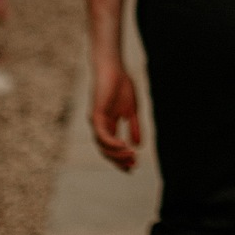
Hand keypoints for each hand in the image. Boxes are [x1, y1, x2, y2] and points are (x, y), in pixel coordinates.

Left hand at [90, 53, 141, 170]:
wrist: (113, 67)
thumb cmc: (120, 85)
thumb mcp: (131, 110)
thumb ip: (134, 127)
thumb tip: (139, 145)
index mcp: (108, 125)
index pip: (112, 148)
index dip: (121, 159)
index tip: (133, 167)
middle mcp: (100, 126)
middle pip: (106, 151)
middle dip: (119, 160)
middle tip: (133, 165)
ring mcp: (96, 122)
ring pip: (103, 146)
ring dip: (117, 154)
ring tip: (131, 156)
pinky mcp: (95, 115)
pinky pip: (102, 135)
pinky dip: (112, 143)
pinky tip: (124, 145)